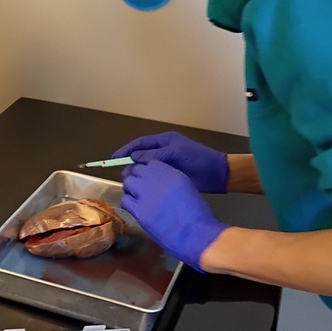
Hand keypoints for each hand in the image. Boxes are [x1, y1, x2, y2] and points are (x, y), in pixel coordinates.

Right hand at [113, 131, 228, 192]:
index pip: (140, 143)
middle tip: (122, 175)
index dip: (126, 150)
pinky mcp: (169, 177)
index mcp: (164, 141)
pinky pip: (153, 178)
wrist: (217, 174)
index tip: (114, 159)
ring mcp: (166, 165)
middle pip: (140, 156)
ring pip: (146, 168)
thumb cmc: (198, 159)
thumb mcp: (176, 152)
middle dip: (129, 164)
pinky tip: (140, 189)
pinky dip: (146, 182)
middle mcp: (162, 151)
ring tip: (129, 183)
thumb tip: (134, 158)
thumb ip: (155, 155)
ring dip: (137, 174)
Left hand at [121, 161, 227, 271]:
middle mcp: (156, 179)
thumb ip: (171, 182)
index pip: (150, 164)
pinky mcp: (138, 210)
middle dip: (137, 179)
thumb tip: (159, 185)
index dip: (147, 172)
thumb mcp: (186, 189)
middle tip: (140, 190)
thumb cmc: (198, 215)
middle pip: (136, 171)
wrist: (196, 234)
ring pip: (128, 184)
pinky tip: (135, 210)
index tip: (148, 179)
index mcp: (171, 173)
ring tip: (138, 201)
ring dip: (131, 191)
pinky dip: (128, 204)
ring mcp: (145, 193)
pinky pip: (125, 201)